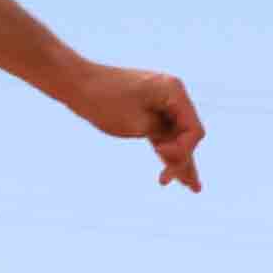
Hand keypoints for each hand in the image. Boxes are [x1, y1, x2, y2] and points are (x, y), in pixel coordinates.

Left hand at [71, 61, 204, 192]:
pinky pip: (163, 135)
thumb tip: (178, 147)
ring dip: (179, 162)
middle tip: (180, 185)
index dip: (182, 149)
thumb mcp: (137, 124)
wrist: (78, 84)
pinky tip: (171, 172)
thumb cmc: (105, 100)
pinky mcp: (148, 112)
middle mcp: (172, 95)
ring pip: (176, 138)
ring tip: (193, 188)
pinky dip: (166, 153)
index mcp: (174, 91)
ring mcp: (161, 104)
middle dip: (183, 160)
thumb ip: (162, 136)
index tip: (160, 153)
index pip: (193, 130)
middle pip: (187, 135)